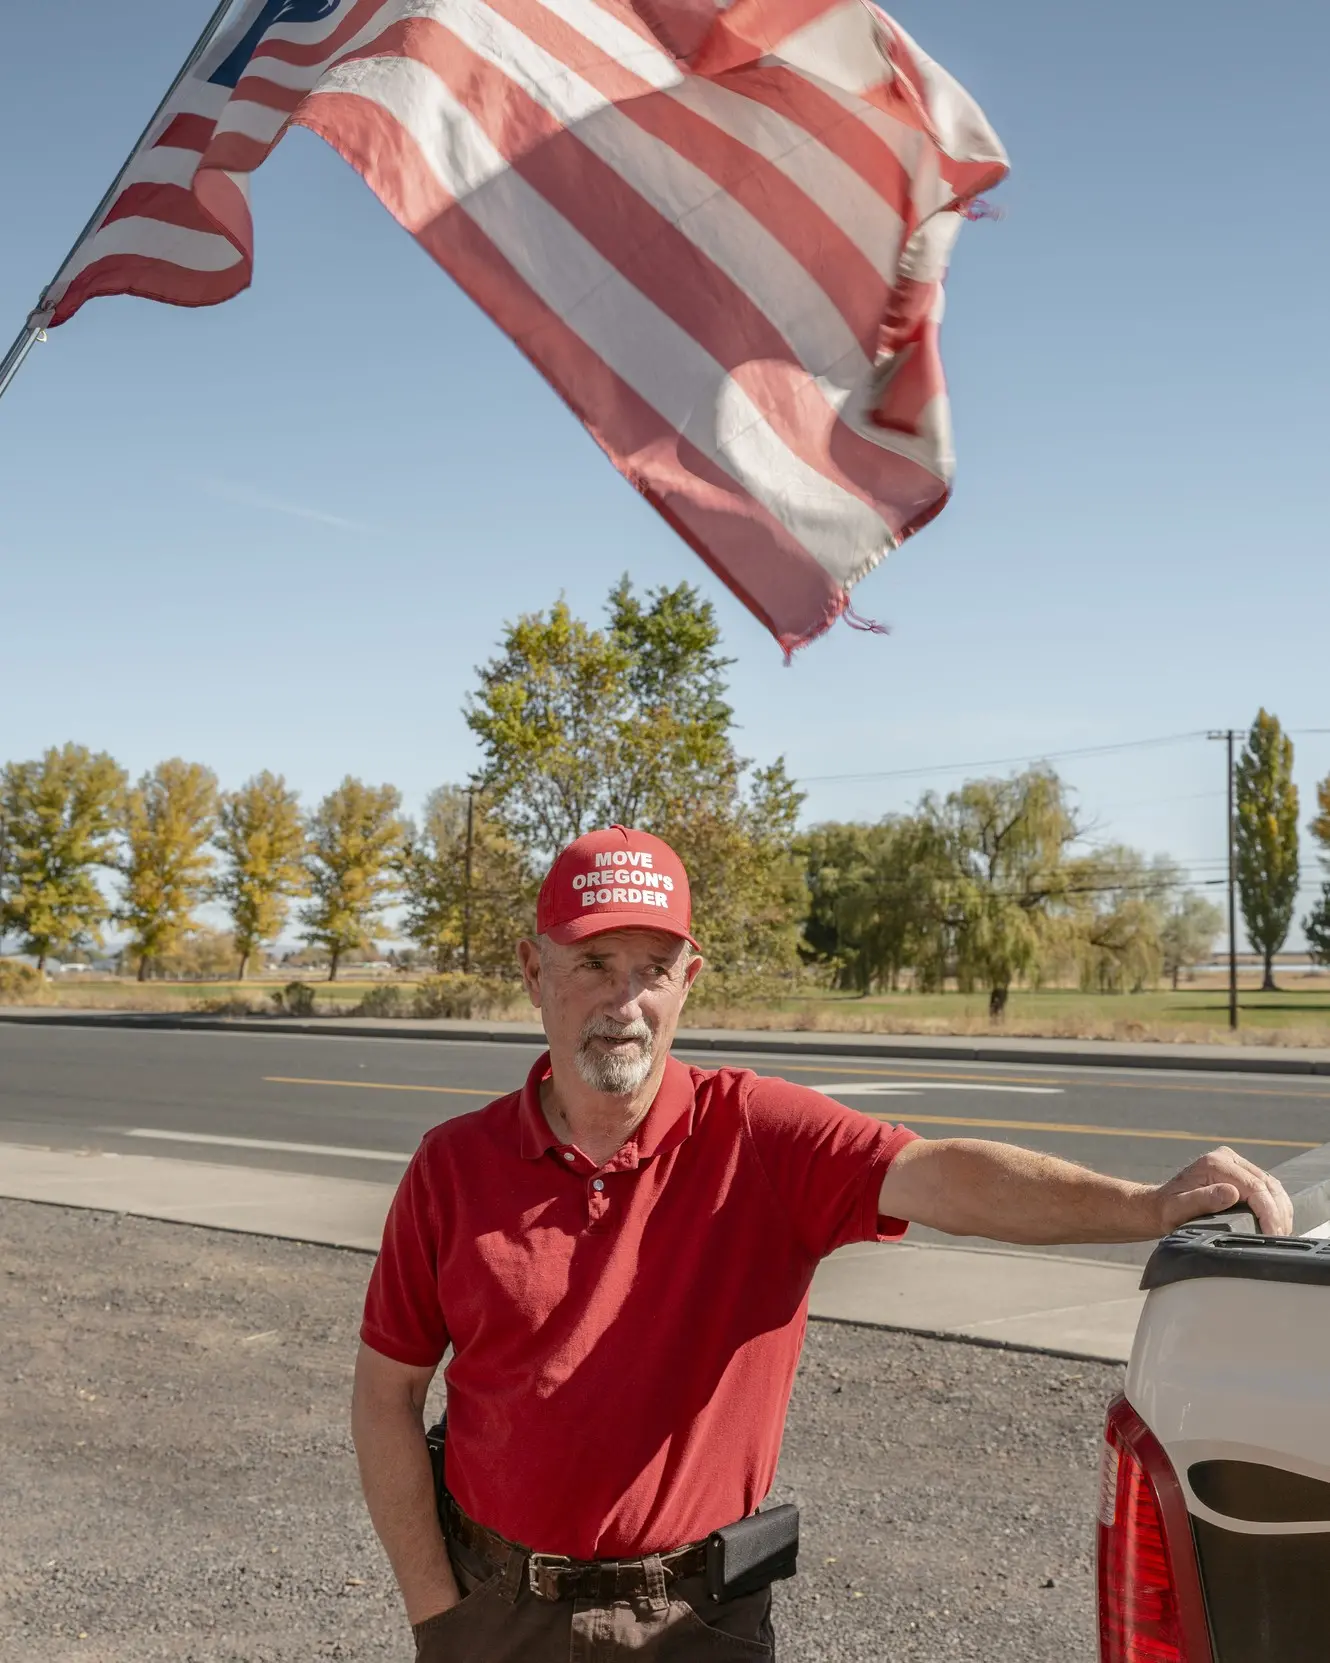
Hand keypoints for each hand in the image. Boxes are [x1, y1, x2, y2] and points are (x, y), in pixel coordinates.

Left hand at [1154, 1146, 1292, 1235]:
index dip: (1268, 1212)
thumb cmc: (1167, 1210)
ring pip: (1271, 1185)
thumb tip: (1231, 1193)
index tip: (1273, 1234)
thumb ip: (1202, 1200)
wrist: (1160, 1205)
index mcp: (1214, 1164)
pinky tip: (1277, 1223)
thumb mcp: (1178, 1209)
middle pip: (1267, 1185)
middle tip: (1281, 1238)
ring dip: (1281, 1210)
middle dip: (1278, 1214)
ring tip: (1281, 1234)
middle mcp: (1227, 1158)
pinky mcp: (1241, 1172)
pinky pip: (1267, 1187)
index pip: (1254, 1186)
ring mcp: (1235, 1163)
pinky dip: (1276, 1205)